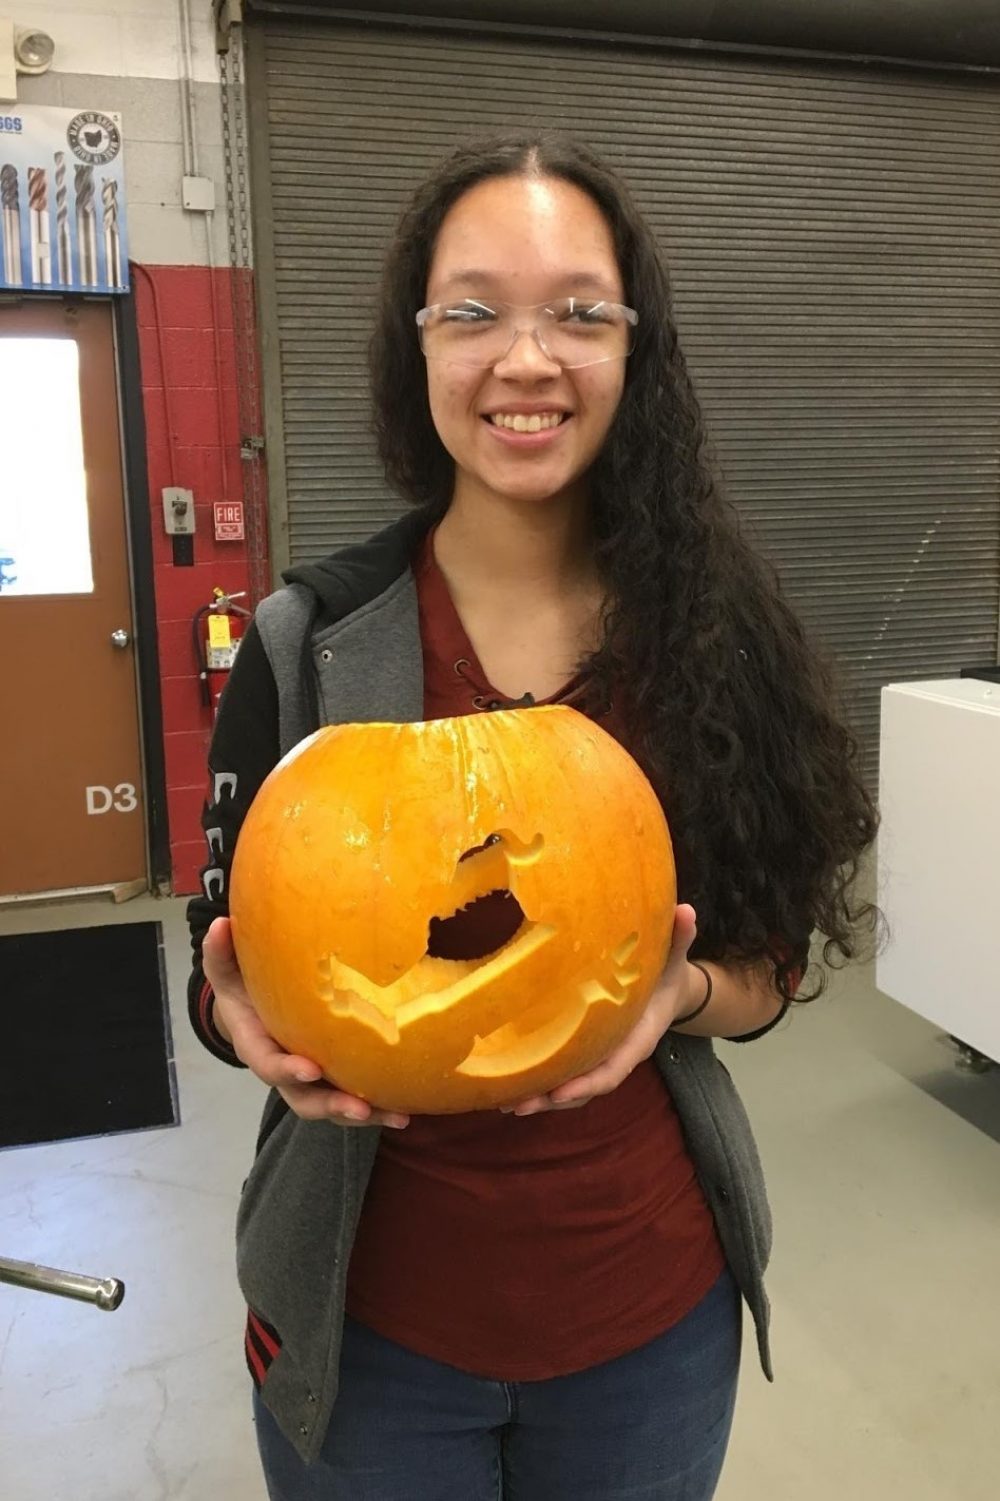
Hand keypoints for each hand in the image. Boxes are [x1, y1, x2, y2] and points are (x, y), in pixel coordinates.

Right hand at [202, 917, 409, 1128]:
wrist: (253, 1011)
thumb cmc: (243, 990)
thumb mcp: (227, 971)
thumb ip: (220, 954)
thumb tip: (219, 925)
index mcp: (258, 1047)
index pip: (269, 1065)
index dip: (288, 1071)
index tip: (312, 1070)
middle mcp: (285, 1072)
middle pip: (304, 1100)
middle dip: (331, 1106)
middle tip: (359, 1108)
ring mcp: (311, 1081)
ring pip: (333, 1107)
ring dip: (365, 1115)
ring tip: (396, 1116)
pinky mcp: (332, 1080)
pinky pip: (353, 1100)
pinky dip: (379, 1109)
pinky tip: (406, 1112)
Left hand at [499, 904, 700, 1117]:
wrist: (669, 991)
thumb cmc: (667, 974)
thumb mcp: (675, 957)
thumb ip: (680, 938)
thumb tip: (686, 910)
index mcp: (637, 1039)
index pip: (612, 1069)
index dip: (587, 1083)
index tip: (560, 1092)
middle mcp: (617, 1054)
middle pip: (585, 1087)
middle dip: (553, 1099)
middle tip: (518, 1105)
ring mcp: (601, 1056)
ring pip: (572, 1086)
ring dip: (541, 1098)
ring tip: (505, 1105)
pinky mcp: (586, 1052)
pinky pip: (564, 1074)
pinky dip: (541, 1085)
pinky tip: (509, 1090)